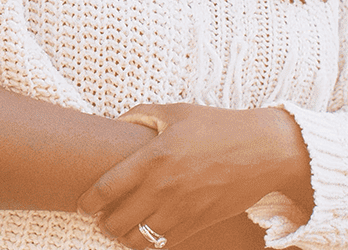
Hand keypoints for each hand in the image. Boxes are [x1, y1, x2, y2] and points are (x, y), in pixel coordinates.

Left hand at [79, 103, 312, 247]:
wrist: (264, 151)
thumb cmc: (218, 126)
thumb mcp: (176, 111)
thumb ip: (140, 114)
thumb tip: (116, 122)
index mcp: (153, 158)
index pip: (105, 189)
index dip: (87, 202)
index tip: (84, 203)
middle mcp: (164, 188)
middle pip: (116, 221)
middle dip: (103, 222)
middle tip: (102, 215)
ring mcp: (182, 210)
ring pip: (138, 240)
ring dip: (124, 236)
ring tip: (123, 226)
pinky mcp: (198, 224)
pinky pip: (163, 245)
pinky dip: (149, 243)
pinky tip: (148, 231)